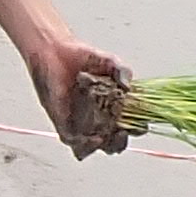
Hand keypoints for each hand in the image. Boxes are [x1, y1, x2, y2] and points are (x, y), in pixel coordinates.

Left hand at [27, 36, 130, 157]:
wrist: (55, 51)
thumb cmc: (82, 57)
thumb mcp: (109, 62)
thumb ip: (122, 71)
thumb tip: (127, 85)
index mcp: (114, 105)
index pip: (131, 124)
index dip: (137, 128)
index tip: (140, 125)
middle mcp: (98, 116)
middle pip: (113, 141)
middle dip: (120, 142)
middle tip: (122, 133)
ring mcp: (80, 120)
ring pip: (93, 145)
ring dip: (101, 145)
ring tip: (105, 138)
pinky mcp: (61, 120)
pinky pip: (71, 139)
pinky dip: (81, 142)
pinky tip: (90, 137)